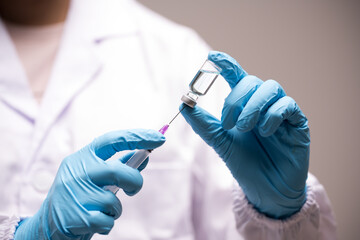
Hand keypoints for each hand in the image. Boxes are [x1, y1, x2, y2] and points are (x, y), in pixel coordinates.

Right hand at [15, 129, 164, 239]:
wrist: (48, 224)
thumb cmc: (79, 195)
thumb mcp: (93, 175)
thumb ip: (118, 165)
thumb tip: (144, 156)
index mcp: (83, 157)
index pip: (112, 140)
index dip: (137, 137)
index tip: (158, 138)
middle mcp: (77, 172)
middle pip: (117, 171)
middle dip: (134, 181)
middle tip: (133, 189)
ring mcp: (74, 194)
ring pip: (113, 201)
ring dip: (115, 209)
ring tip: (101, 210)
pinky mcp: (76, 216)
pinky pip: (108, 220)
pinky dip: (108, 223)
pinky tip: (94, 221)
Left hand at [181, 51, 308, 218]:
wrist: (266, 190)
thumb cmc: (245, 164)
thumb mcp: (220, 142)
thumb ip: (204, 123)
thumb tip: (183, 103)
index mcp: (244, 106)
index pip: (237, 77)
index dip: (227, 64)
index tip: (212, 56)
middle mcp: (263, 105)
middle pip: (252, 81)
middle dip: (236, 99)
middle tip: (228, 123)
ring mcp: (281, 112)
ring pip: (271, 88)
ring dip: (254, 106)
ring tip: (244, 128)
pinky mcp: (298, 123)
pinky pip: (288, 105)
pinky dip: (273, 114)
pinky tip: (265, 132)